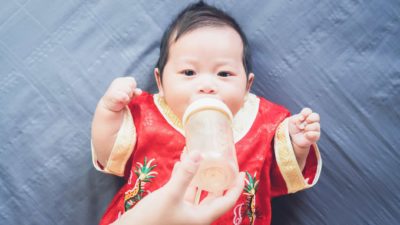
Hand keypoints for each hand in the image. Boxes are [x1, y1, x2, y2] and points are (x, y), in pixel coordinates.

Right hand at [101, 77, 141, 111]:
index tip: (126, 93)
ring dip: (128, 97)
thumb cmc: (121, 99)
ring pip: (129, 90)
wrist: (109, 107)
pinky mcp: (113, 95)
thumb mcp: (130, 95)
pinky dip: (125, 99)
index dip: (132, 88)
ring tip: (122, 99)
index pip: (132, 81)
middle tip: (124, 96)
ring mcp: (114, 88)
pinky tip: (121, 101)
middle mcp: (117, 82)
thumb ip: (136, 92)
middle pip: (131, 85)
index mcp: (120, 80)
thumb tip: (140, 92)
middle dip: (130, 92)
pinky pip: (124, 96)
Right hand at [114, 151, 244, 224]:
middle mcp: (195, 216)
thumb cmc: (152, 219)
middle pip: (213, 195)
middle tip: (222, 162)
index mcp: (202, 217)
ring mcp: (183, 212)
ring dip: (198, 174)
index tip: (242, 172)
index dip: (236, 187)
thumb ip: (185, 174)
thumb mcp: (171, 195)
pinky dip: (184, 177)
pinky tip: (181, 163)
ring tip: (199, 156)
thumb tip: (198, 153)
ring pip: (196, 190)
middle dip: (217, 177)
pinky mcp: (172, 208)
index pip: (227, 201)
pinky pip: (183, 190)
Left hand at [289, 108, 320, 156]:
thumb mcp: (292, 121)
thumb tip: (303, 122)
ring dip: (308, 127)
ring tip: (303, 130)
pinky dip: (309, 134)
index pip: (308, 111)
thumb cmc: (295, 128)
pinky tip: (305, 135)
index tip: (300, 118)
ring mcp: (315, 128)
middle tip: (305, 123)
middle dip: (310, 118)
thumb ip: (296, 118)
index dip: (304, 113)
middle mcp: (312, 121)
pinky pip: (315, 134)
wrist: (295, 138)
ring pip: (316, 125)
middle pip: (316, 116)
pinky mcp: (316, 136)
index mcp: (307, 115)